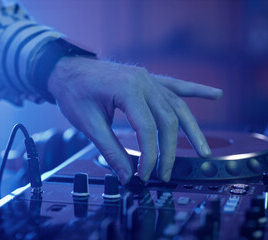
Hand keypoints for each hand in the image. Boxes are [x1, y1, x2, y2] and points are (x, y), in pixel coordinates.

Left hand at [48, 56, 222, 183]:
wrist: (67, 70)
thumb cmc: (74, 92)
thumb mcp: (88, 123)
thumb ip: (110, 149)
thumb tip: (127, 175)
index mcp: (126, 89)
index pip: (147, 129)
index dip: (149, 156)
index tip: (144, 175)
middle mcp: (143, 81)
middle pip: (167, 120)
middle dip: (168, 150)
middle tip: (165, 173)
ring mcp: (147, 78)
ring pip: (177, 106)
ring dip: (192, 129)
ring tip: (204, 150)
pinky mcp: (148, 79)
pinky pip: (176, 86)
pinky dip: (195, 92)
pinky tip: (214, 95)